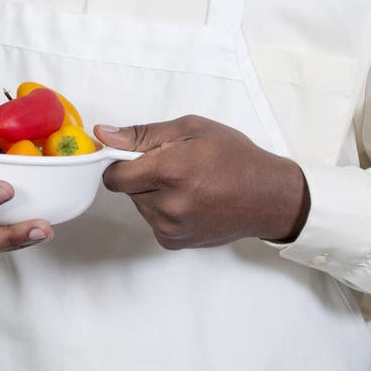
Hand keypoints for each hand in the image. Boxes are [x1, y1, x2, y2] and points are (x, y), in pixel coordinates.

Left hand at [94, 115, 309, 249]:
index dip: (118, 160)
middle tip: (172, 163)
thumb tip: (103, 135)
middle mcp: (167, 205)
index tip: (132, 153)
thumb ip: (142, 134)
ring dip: (151, 191)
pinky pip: (152, 219)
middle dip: (140, 173)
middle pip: (127, 188)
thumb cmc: (233, 156)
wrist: (267, 196)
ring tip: (185, 181)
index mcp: (169, 171)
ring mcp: (171, 227)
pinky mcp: (174, 242)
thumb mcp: (190, 129)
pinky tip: (188, 199)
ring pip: (139, 203)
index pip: (114, 175)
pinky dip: (162, 208)